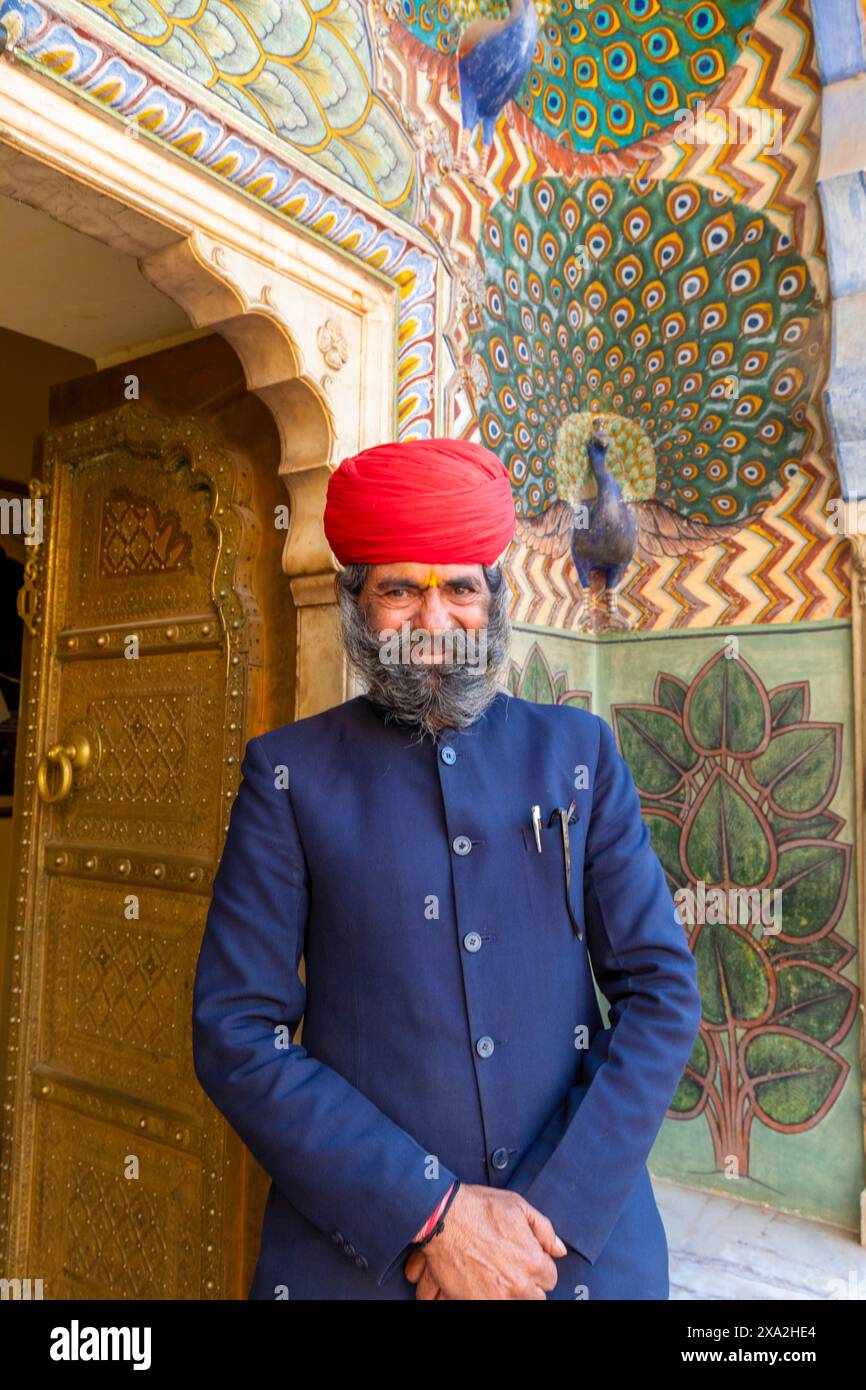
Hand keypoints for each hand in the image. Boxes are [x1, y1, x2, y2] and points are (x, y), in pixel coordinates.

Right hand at [402, 1184, 566, 1299]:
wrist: (442, 1219)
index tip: (527, 1259)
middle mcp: (518, 1285)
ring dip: (510, 1292)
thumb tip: (559, 1250)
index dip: (538, 1266)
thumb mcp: (518, 1207)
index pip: (550, 1278)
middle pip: (536, 1297)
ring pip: (516, 1303)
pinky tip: (483, 1281)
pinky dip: (489, 1296)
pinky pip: (491, 1305)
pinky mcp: (475, 1302)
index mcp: (533, 1262)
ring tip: (498, 1275)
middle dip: (528, 1283)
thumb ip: (544, 1230)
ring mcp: (496, 1297)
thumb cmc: (479, 1208)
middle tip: (512, 1268)